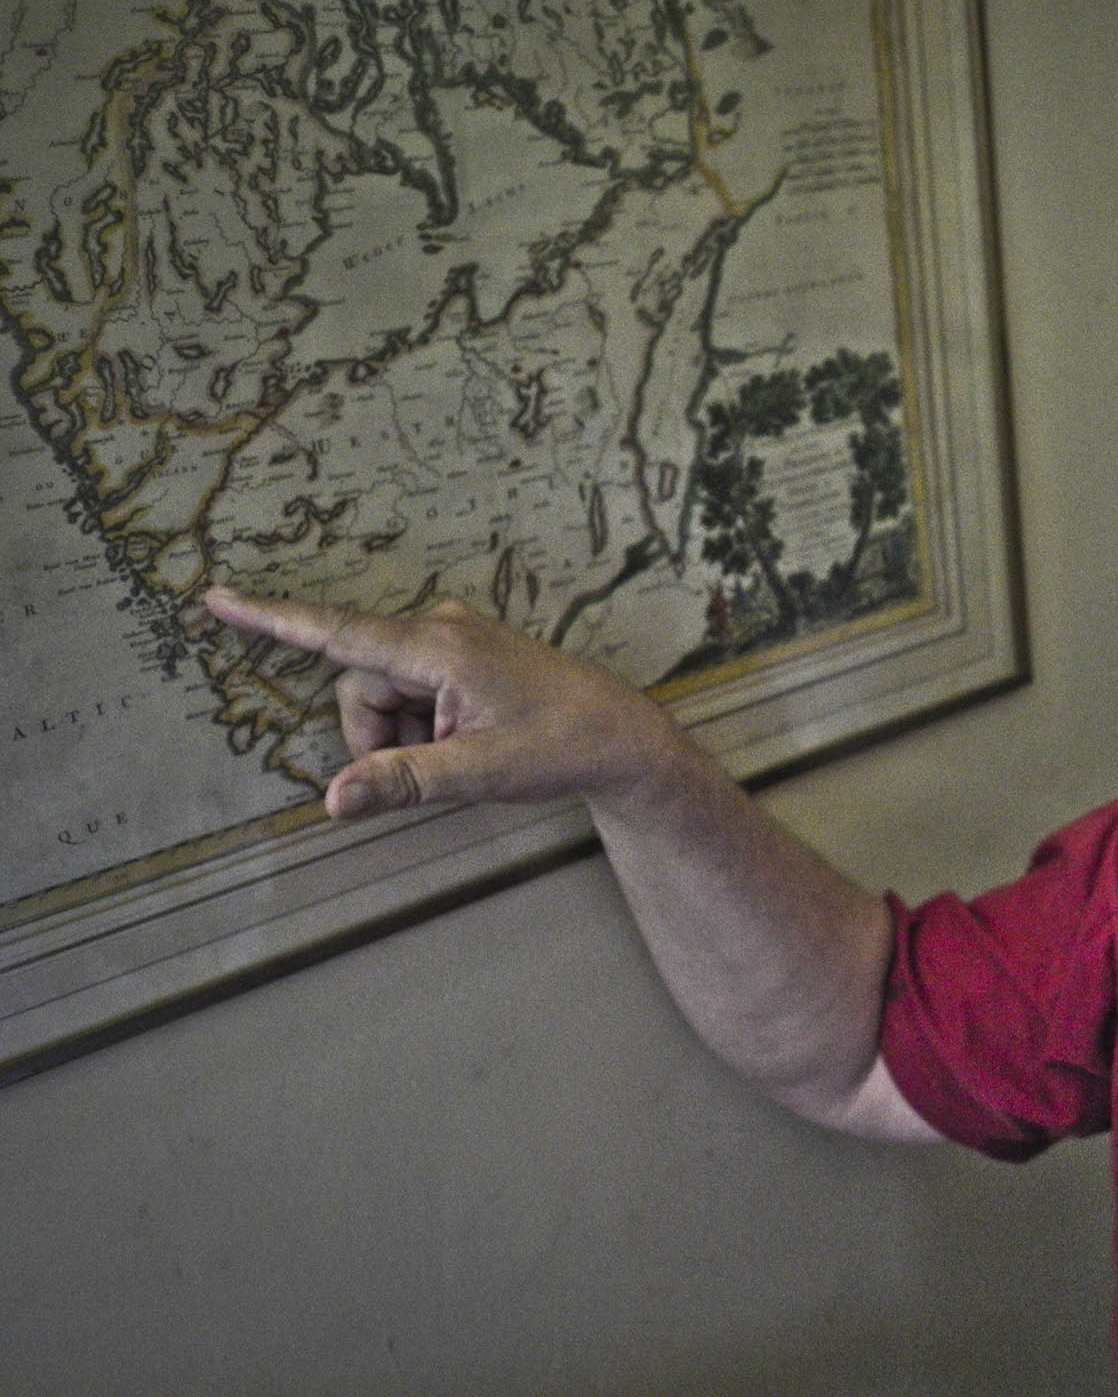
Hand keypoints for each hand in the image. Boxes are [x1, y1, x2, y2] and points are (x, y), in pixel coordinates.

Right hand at [202, 587, 683, 820]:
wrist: (620, 739)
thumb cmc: (561, 747)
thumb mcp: (479, 773)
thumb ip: (402, 781)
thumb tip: (332, 800)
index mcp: (439, 647)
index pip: (338, 632)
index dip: (273, 619)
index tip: (217, 597)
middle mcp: (439, 629)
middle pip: (359, 684)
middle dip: (377, 735)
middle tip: (435, 763)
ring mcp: (452, 640)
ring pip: (382, 693)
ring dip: (403, 734)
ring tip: (462, 752)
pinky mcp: (461, 656)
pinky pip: (410, 692)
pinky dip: (422, 726)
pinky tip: (467, 739)